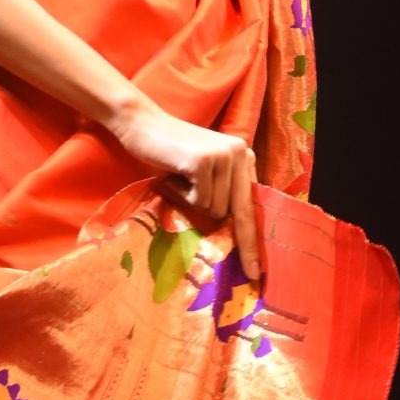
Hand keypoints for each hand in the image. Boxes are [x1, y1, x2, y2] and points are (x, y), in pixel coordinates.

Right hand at [108, 92, 262, 282]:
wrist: (141, 124)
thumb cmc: (168, 153)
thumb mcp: (204, 171)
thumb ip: (222, 190)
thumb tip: (231, 229)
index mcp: (243, 156)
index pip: (252, 204)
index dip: (255, 237)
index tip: (258, 268)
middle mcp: (239, 153)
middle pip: (243, 211)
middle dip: (247, 245)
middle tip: (253, 274)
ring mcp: (223, 156)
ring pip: (216, 209)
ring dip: (192, 202)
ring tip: (180, 180)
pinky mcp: (203, 162)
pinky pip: (199, 201)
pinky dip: (182, 195)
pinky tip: (174, 175)